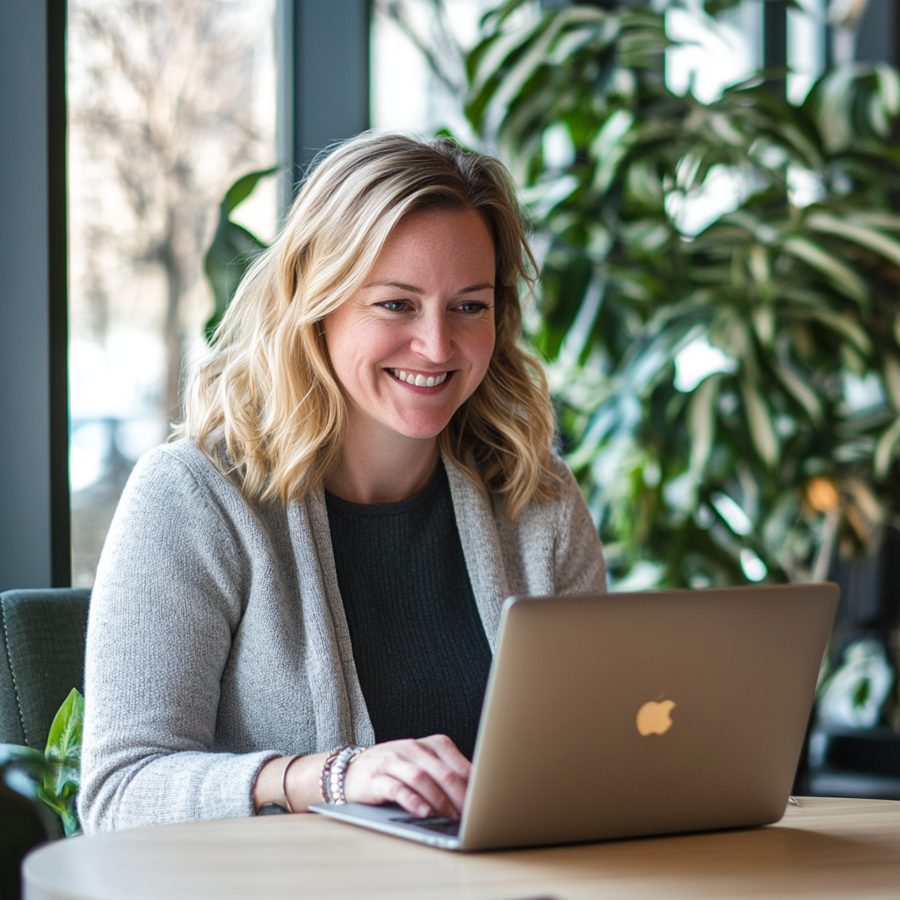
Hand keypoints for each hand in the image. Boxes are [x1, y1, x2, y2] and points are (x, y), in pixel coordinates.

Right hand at [342, 734, 469, 818]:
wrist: (351, 771)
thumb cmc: (395, 771)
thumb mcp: (422, 766)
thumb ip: (445, 775)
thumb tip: (477, 795)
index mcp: (429, 744)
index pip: (456, 761)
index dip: (472, 783)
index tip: (483, 802)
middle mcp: (412, 748)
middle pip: (442, 771)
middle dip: (460, 795)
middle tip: (471, 815)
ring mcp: (393, 760)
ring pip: (421, 778)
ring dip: (439, 800)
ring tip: (450, 817)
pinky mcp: (375, 777)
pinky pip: (397, 788)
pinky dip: (412, 801)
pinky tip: (424, 813)